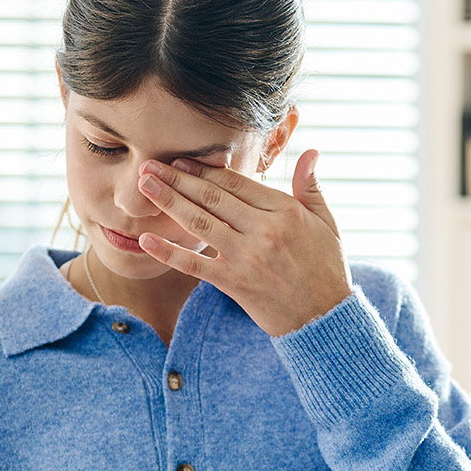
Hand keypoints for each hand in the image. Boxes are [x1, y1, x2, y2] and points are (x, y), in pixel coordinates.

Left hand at [133, 149, 353, 336]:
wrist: (325, 318)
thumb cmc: (327, 269)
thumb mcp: (326, 224)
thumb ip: (311, 187)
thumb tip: (311, 152)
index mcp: (286, 211)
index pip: (236, 182)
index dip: (204, 169)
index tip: (181, 160)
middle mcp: (264, 230)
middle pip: (212, 197)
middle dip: (177, 179)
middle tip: (149, 166)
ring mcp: (247, 257)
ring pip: (199, 223)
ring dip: (168, 202)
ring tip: (144, 186)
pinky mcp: (235, 283)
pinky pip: (195, 264)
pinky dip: (168, 252)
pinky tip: (145, 240)